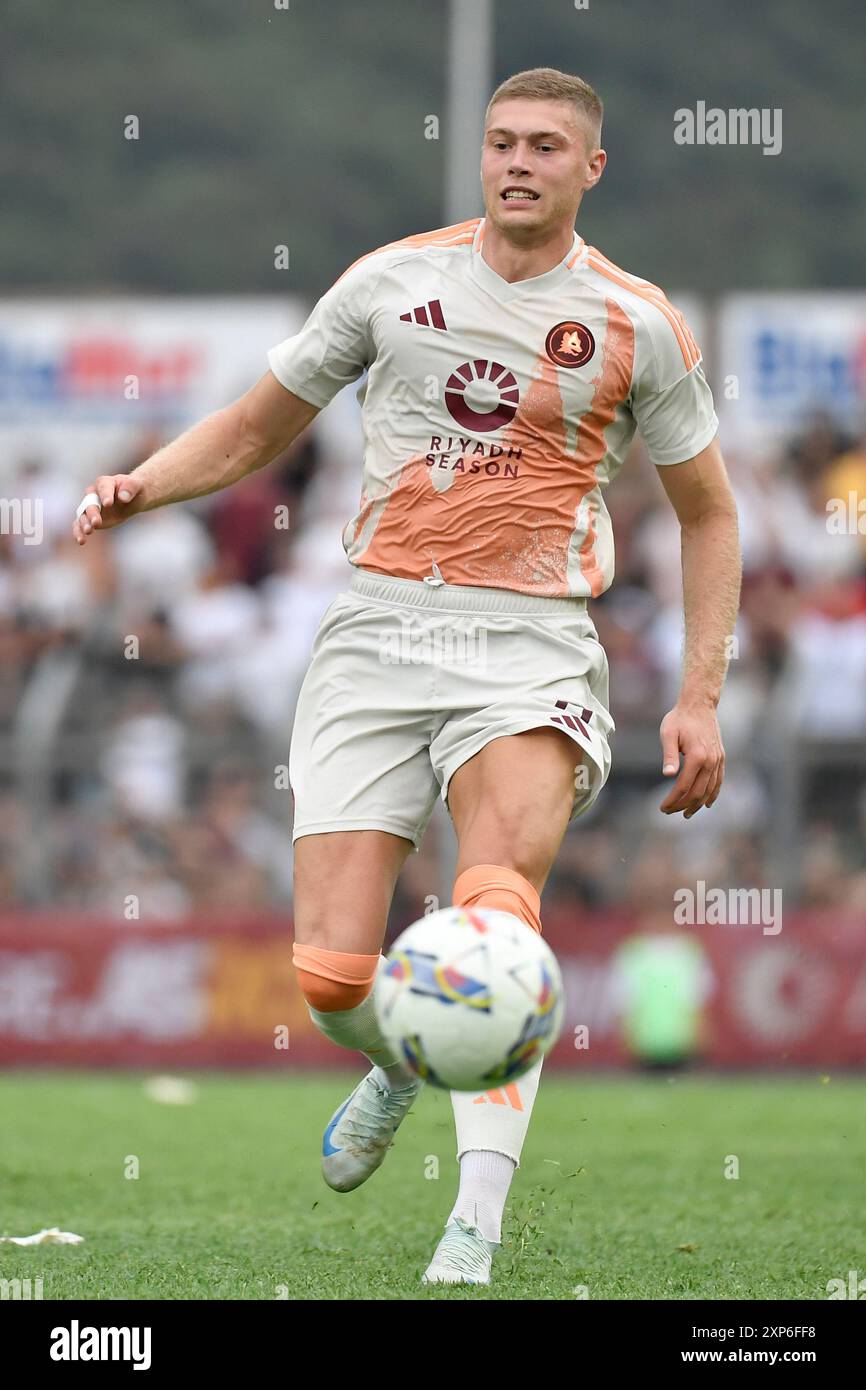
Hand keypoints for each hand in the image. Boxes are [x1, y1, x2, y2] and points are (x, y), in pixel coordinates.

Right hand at [72, 474, 143, 545]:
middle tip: (96, 522)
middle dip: (92, 512)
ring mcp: (90, 507)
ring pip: (83, 514)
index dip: (105, 495)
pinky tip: (81, 541)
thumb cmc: (135, 489)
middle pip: (90, 503)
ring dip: (84, 523)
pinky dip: (79, 532)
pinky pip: (80, 525)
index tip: (108, 504)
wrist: (133, 498)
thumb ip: (130, 487)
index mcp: (105, 483)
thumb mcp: (137, 485)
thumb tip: (123, 497)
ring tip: (88, 531)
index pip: (103, 487)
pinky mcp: (90, 519)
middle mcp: (94, 494)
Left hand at [659, 702, 724, 817]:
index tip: (662, 807)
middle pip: (698, 792)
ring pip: (710, 790)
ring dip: (697, 804)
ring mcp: (718, 760)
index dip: (673, 800)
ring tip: (686, 813)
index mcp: (697, 756)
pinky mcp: (721, 758)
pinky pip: (718, 781)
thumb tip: (667, 774)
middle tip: (669, 811)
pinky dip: (713, 794)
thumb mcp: (668, 734)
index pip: (684, 786)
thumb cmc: (680, 719)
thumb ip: (669, 755)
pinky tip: (706, 803)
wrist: (699, 705)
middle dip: (683, 805)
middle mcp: (710, 761)